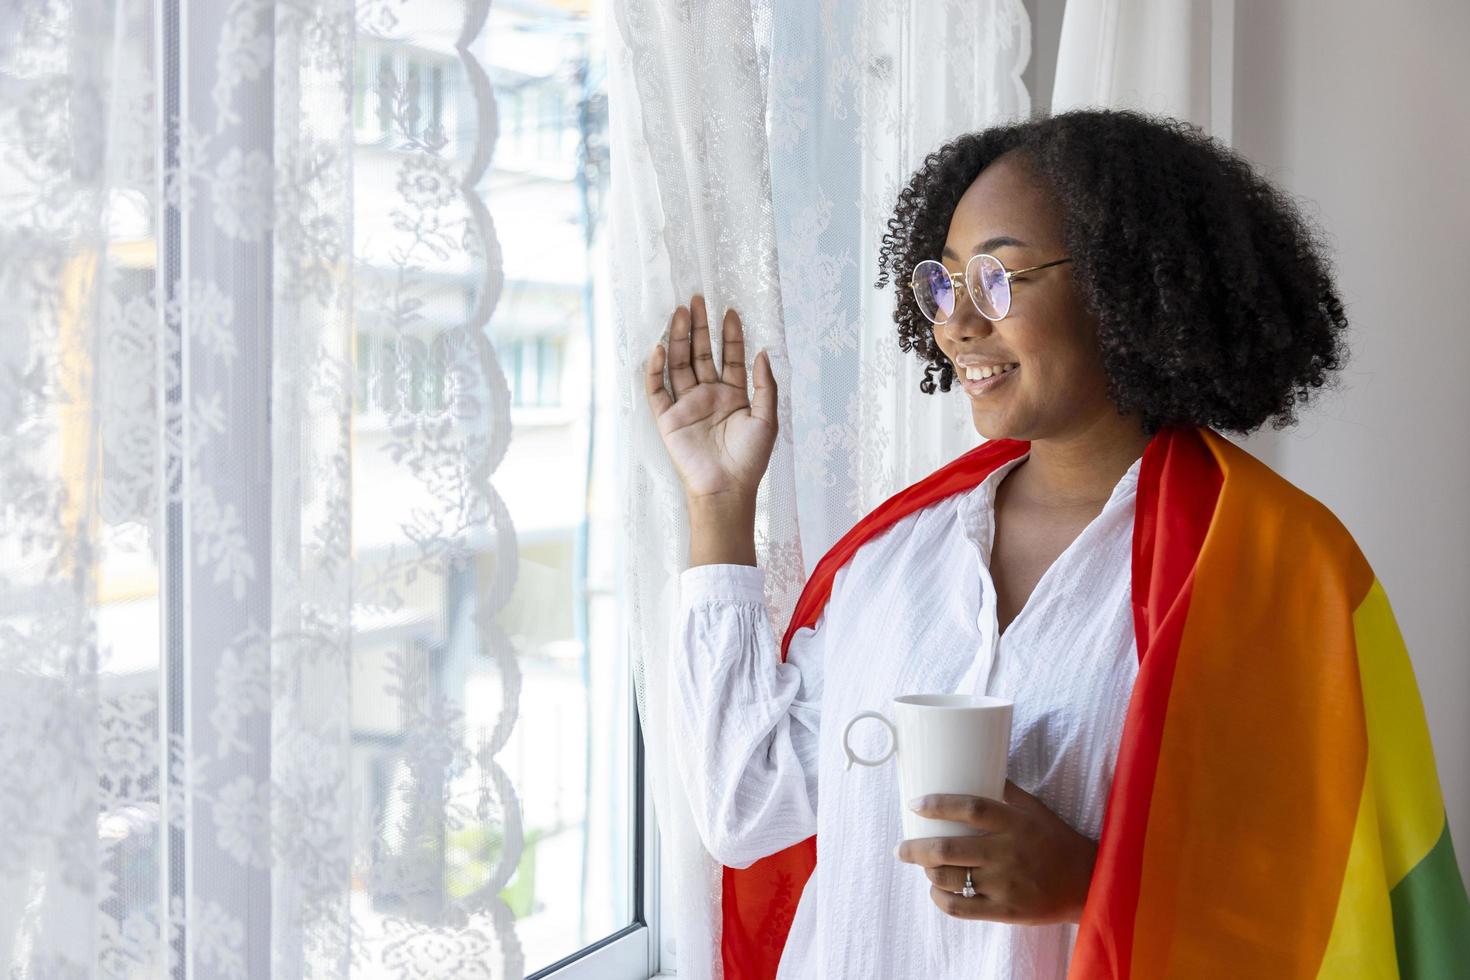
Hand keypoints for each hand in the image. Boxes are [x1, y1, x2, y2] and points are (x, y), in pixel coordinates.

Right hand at [644, 294, 777, 503]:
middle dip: (700, 327)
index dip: (730, 335)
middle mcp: (709, 395)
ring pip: (680, 364)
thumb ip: (765, 385)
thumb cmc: (749, 459)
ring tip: (680, 313)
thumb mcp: (767, 419)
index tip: (730, 311)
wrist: (726, 488)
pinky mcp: (668, 418)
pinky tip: (661, 348)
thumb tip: (762, 353)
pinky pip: (658, 389)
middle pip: (702, 354)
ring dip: (680, 339)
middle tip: (697, 300)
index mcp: (733, 395)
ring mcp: (687, 405)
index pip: (731, 357)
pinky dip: (656, 369)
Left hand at [894, 780, 1096, 925]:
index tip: (915, 804)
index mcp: (1014, 822)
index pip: (970, 808)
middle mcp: (1007, 852)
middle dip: (915, 849)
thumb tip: (975, 763)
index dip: (938, 805)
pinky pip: (961, 908)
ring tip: (923, 866)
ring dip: (927, 872)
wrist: (1087, 882)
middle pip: (948, 848)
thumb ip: (1005, 790)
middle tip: (900, 848)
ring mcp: (1005, 884)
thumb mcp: (1034, 808)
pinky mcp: (1005, 911)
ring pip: (950, 878)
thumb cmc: (1055, 839)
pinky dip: (940, 900)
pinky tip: (936, 891)